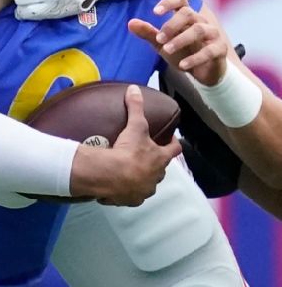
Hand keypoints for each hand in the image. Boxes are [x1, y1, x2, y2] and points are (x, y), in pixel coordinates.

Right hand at [70, 85, 180, 205]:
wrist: (112, 176)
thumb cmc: (129, 152)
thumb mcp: (134, 126)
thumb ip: (135, 106)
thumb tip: (134, 88)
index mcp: (160, 159)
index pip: (174, 150)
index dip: (173, 143)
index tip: (169, 139)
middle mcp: (156, 177)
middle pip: (161, 169)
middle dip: (155, 163)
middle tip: (145, 154)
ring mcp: (144, 190)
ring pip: (147, 184)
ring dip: (141, 178)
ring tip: (129, 169)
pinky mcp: (130, 200)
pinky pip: (130, 194)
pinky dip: (126, 189)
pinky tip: (117, 184)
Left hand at [129, 0, 226, 85]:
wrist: (203, 72)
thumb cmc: (182, 52)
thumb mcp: (162, 43)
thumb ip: (148, 33)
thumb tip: (130, 23)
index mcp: (186, 17)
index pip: (180, 0)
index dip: (169, 2)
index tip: (155, 12)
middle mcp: (200, 22)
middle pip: (188, 13)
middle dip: (171, 25)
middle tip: (159, 39)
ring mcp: (212, 34)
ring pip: (199, 30)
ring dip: (180, 40)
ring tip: (167, 50)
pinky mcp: (220, 49)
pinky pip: (210, 50)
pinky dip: (195, 58)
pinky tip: (182, 65)